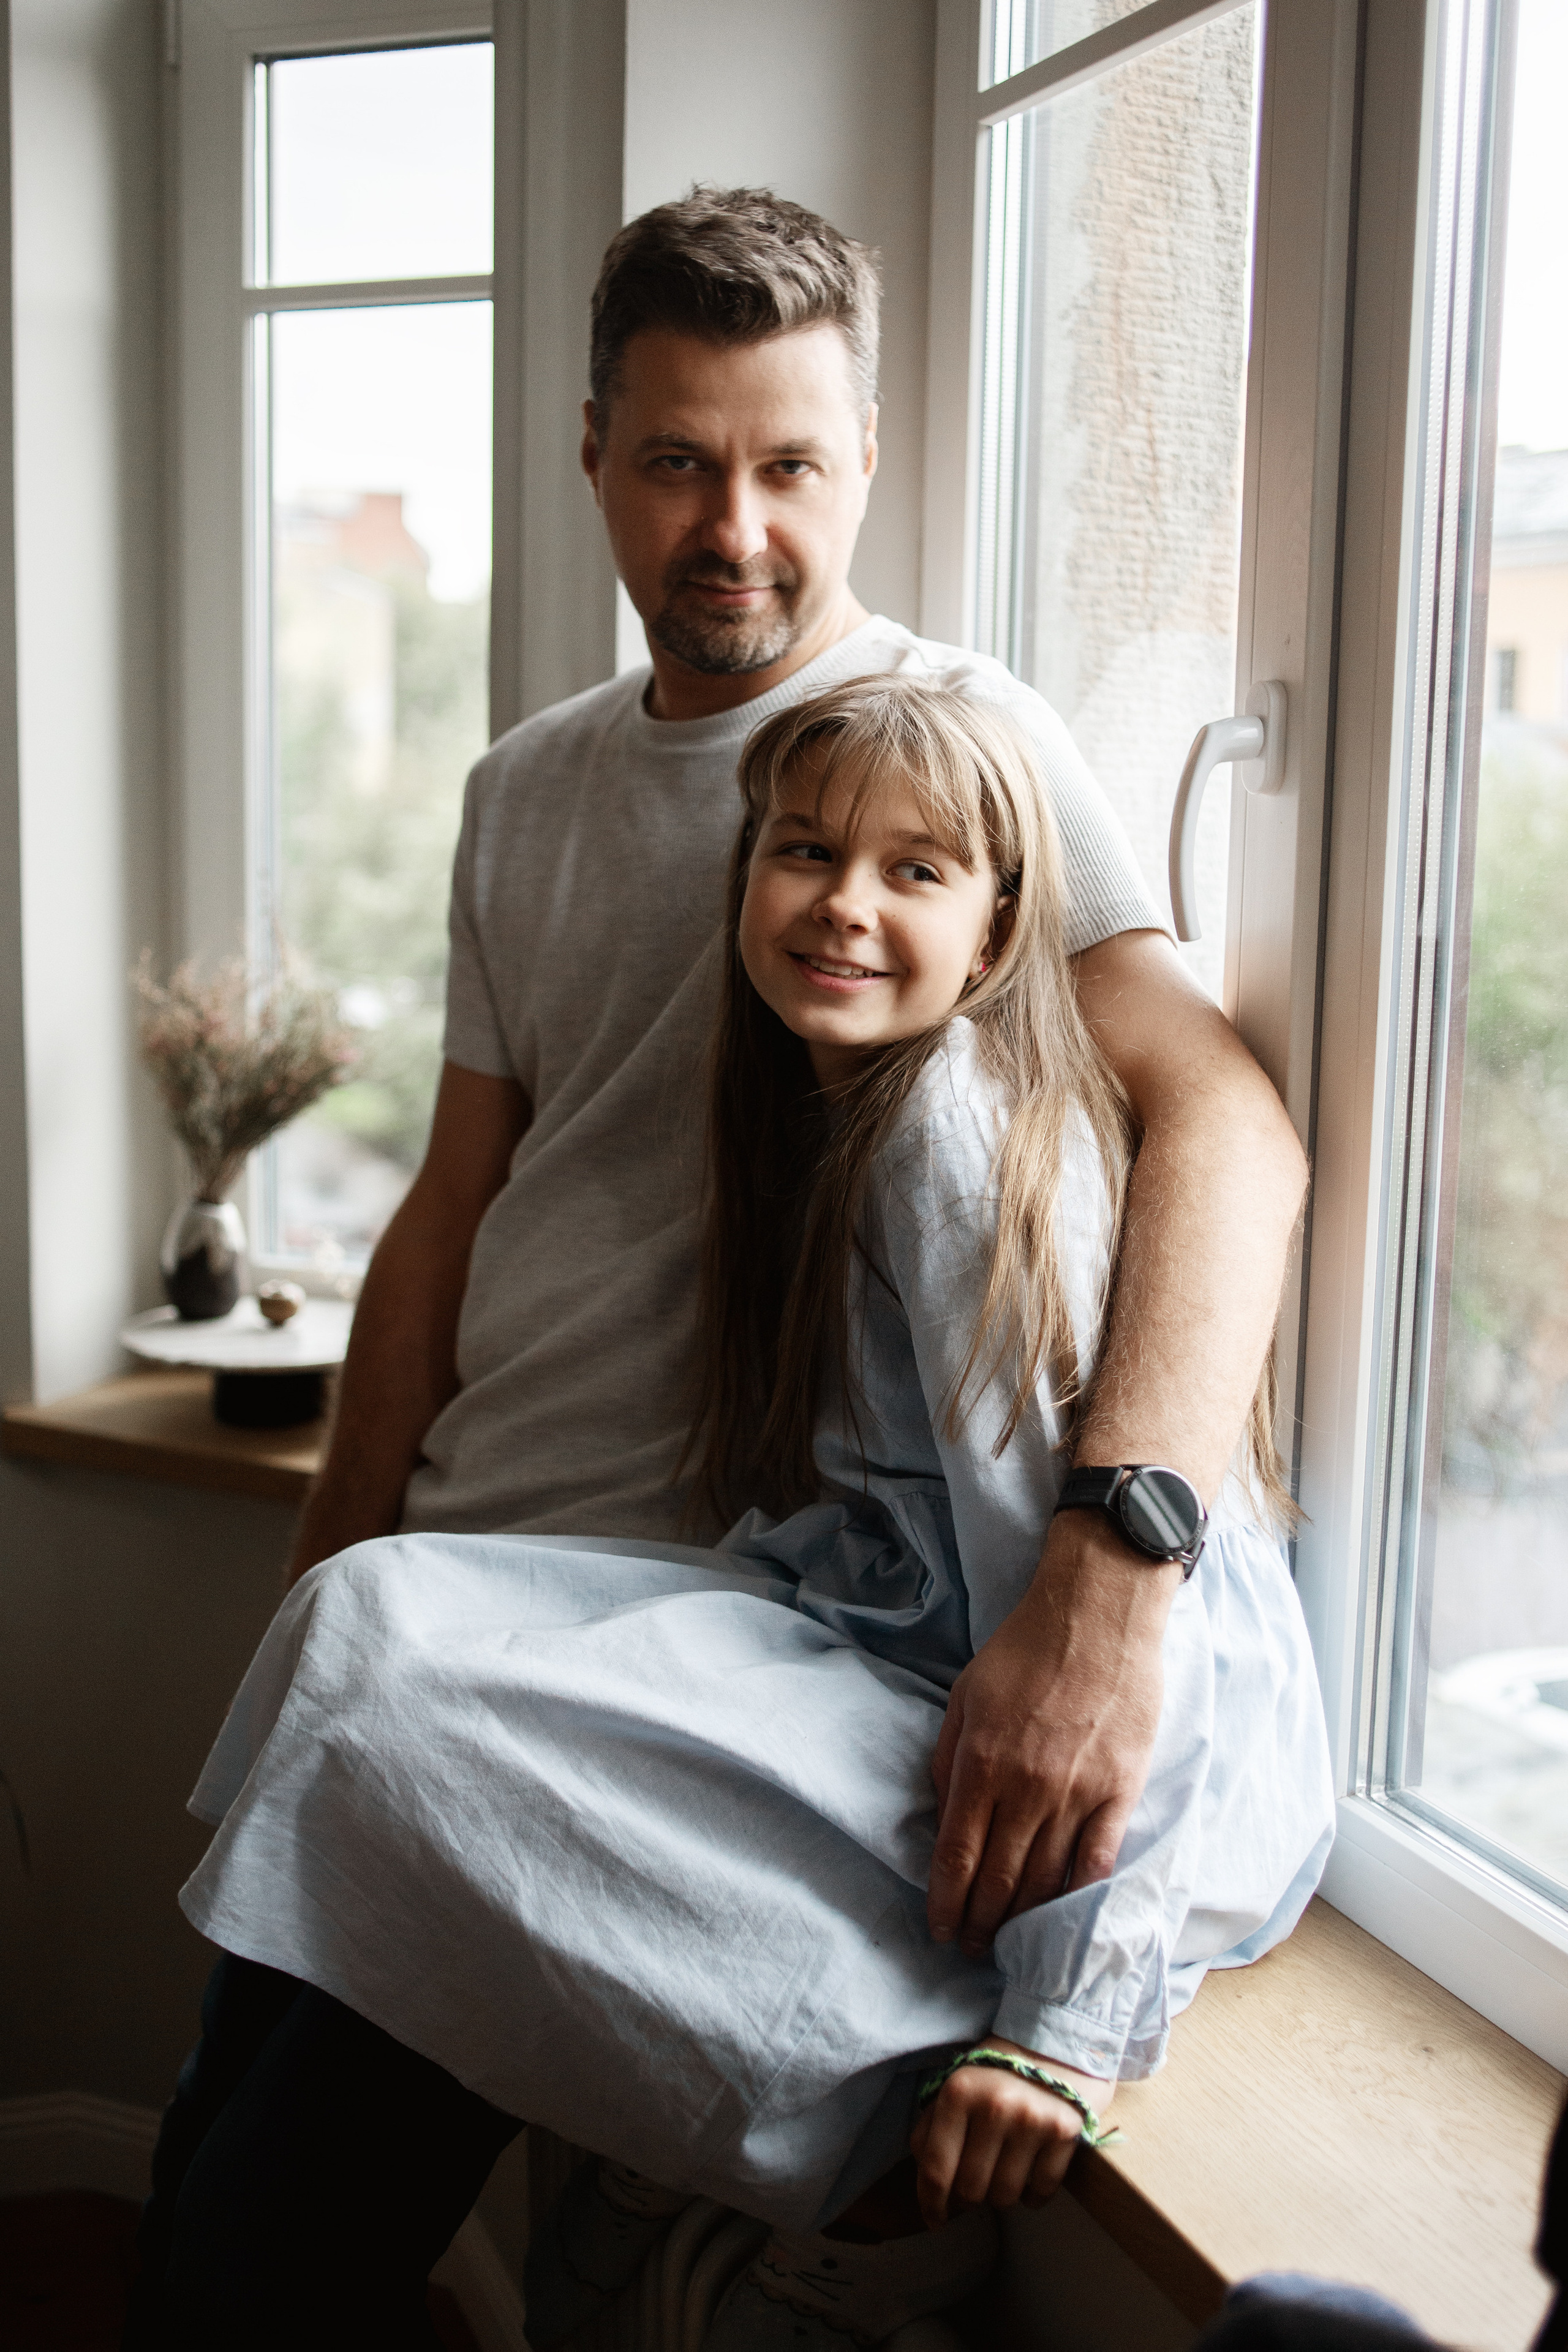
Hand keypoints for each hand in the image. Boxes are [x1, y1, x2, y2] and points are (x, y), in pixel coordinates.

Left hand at [908, 2040, 1114, 2226]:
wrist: (1057, 2035)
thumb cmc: (999, 2066)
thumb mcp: (956, 2084)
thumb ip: (933, 2126)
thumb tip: (928, 2182)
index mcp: (958, 2093)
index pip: (935, 2167)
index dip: (931, 2204)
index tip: (935, 2220)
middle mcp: (994, 2107)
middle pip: (970, 2189)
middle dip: (967, 2199)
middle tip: (972, 2189)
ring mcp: (1032, 2120)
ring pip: (1004, 2196)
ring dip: (1000, 2196)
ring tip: (1002, 2174)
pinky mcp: (1065, 2132)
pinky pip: (1041, 2191)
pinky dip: (1032, 2195)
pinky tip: (1029, 2175)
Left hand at [927, 1510, 1175, 1955]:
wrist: (1097, 1613)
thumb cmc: (1024, 1650)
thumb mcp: (964, 1697)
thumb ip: (949, 1761)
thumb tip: (943, 1818)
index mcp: (981, 1764)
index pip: (957, 1856)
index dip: (946, 1902)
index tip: (940, 1930)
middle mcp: (1026, 1788)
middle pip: (999, 1879)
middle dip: (980, 1923)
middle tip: (971, 1948)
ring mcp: (1078, 1792)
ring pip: (1046, 1880)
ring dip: (1024, 1922)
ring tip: (1009, 1944)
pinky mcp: (1121, 1789)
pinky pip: (1098, 1860)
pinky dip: (1078, 1898)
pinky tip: (1064, 1922)